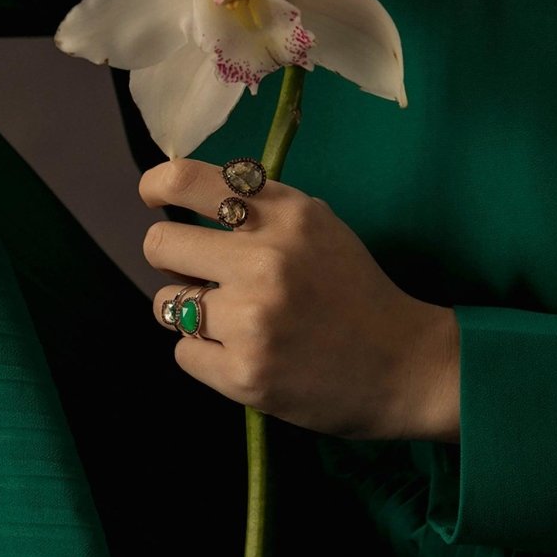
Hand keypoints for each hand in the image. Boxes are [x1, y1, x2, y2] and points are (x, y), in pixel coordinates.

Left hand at [139, 159, 460, 441]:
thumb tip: (185, 195)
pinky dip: (207, 355)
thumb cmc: (354, 290)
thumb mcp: (318, 226)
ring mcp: (251, 320)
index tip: (153, 195)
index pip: (188, 181)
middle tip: (196, 272)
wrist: (403, 366)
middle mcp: (265, 260)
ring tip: (231, 319)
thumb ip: (261, 208)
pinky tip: (244, 353)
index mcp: (286, 215)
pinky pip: (184, 353)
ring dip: (189, 312)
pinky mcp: (243, 374)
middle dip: (170, 259)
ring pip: (166, 304)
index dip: (158, 186)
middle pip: (160, 245)